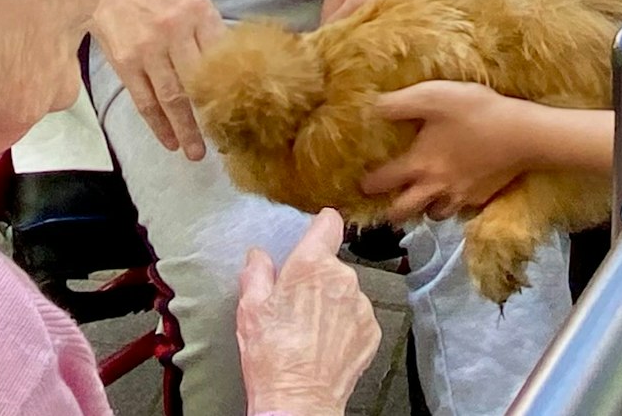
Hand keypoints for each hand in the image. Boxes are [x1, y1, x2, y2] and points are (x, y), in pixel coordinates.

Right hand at [90, 0, 222, 159]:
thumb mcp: (190, 1)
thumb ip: (210, 32)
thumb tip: (237, 68)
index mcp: (199, 11)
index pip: (222, 55)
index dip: (232, 86)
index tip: (242, 111)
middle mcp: (175, 29)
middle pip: (200, 80)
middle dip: (211, 114)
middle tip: (223, 141)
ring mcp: (149, 48)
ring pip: (172, 97)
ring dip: (185, 129)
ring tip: (195, 152)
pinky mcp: (126, 63)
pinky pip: (145, 101)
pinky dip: (158, 125)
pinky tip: (169, 141)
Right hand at [236, 209, 380, 415]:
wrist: (299, 399)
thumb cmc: (272, 357)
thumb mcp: (249, 309)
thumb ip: (256, 274)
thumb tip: (258, 258)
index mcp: (311, 265)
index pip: (328, 223)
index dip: (320, 226)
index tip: (316, 232)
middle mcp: (343, 279)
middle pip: (332, 264)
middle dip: (317, 278)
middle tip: (296, 304)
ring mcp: (361, 305)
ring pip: (346, 292)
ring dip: (333, 303)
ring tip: (309, 331)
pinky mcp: (372, 330)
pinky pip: (358, 317)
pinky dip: (345, 326)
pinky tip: (325, 343)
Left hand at [361, 81, 532, 221]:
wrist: (524, 135)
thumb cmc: (477, 113)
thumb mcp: (433, 96)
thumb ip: (399, 103)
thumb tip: (372, 108)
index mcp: (419, 165)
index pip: (382, 183)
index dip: (367, 184)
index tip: (361, 184)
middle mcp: (435, 188)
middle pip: (403, 212)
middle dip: (392, 211)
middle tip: (388, 203)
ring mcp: (460, 197)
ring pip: (433, 215)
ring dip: (424, 209)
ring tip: (423, 197)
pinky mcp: (481, 198)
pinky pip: (460, 209)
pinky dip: (453, 204)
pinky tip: (457, 190)